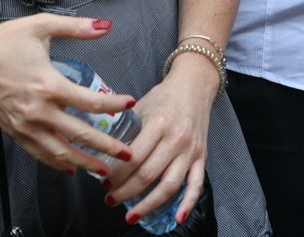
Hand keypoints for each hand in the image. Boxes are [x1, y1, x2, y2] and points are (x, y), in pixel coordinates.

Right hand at [0, 14, 133, 177]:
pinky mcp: (14, 131)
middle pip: (79, 135)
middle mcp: (38, 111)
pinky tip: (69, 168)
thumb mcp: (41, 26)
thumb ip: (76, 28)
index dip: (115, 104)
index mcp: (48, 85)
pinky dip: (55, 163)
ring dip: (83, 162)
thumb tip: (106, 26)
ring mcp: (25, 125)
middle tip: (127, 153)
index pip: (91, 102)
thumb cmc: (3, 42)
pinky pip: (38, 153)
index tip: (130, 103)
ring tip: (104, 170)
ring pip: (59, 152)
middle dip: (106, 146)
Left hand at [104, 56, 215, 223]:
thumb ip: (125, 130)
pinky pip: (196, 185)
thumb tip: (102, 154)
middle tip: (110, 200)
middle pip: (148, 175)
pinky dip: (187, 204)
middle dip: (125, 192)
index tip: (104, 183)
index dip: (116, 175)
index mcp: (158, 124)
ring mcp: (190, 150)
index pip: (133, 158)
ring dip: (148, 205)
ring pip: (169, 185)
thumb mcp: (141, 107)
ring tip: (131, 216)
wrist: (195, 86)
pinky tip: (176, 218)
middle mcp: (176, 139)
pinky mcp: (202, 157)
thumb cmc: (164, 96)